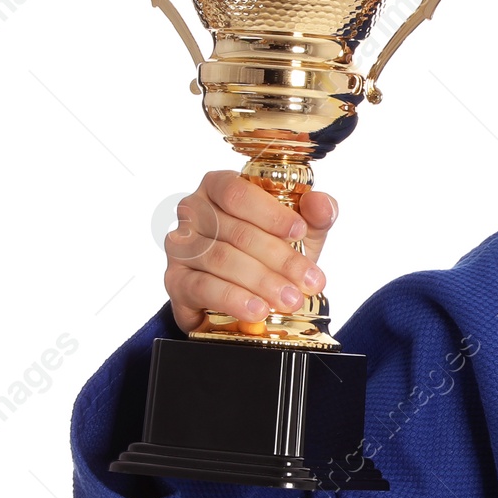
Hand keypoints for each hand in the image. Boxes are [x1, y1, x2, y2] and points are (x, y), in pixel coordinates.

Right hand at [163, 171, 337, 334]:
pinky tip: (257, 309)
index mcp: (219, 188)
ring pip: (222, 259)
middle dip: (280, 258)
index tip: (299, 231)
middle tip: (309, 280)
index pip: (237, 192)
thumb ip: (315, 216)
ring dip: (262, 281)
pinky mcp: (175, 281)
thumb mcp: (299, 234)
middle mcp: (194, 212)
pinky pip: (203, 287)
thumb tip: (322, 204)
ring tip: (290, 299)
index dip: (270, 213)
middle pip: (237, 232)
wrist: (245, 297)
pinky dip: (234, 299)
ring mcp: (181, 246)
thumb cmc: (269, 254)